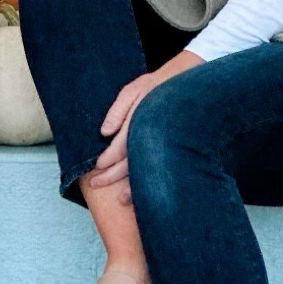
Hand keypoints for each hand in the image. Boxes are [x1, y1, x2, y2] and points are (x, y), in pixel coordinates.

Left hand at [84, 52, 203, 203]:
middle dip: (110, 177)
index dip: (105, 161)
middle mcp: (151, 139)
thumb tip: (104, 132)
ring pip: (144, 172)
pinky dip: (150, 184)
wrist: (187, 82)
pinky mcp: (173, 150)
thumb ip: (118, 110)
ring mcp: (163, 146)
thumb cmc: (157, 86)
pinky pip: (158, 170)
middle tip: (95, 184)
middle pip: (127, 164)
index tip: (97, 167)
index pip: (118, 149)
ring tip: (120, 200)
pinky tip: (145, 193)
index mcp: (139, 124)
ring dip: (131, 188)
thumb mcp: (133, 90)